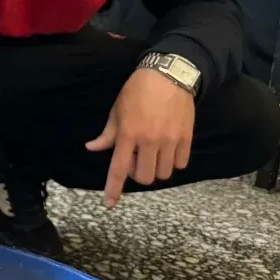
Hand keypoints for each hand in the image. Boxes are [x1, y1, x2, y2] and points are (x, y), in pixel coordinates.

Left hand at [86, 66, 194, 207]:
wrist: (169, 75)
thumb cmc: (137, 91)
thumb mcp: (117, 110)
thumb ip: (107, 134)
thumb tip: (92, 148)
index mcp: (128, 134)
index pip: (118, 168)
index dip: (113, 188)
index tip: (109, 204)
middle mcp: (149, 141)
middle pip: (145, 177)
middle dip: (139, 174)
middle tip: (136, 159)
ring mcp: (170, 140)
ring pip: (164, 173)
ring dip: (156, 168)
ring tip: (153, 153)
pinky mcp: (186, 138)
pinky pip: (181, 163)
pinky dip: (173, 162)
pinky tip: (168, 149)